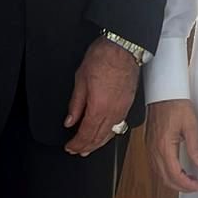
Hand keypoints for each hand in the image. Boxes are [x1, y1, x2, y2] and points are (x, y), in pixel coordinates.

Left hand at [64, 37, 139, 155]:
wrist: (123, 47)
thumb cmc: (103, 57)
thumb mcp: (80, 78)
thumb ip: (75, 103)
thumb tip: (69, 120)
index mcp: (98, 107)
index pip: (86, 134)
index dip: (76, 144)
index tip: (69, 147)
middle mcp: (112, 112)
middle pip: (98, 138)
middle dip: (85, 147)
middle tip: (76, 151)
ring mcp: (122, 109)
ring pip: (109, 135)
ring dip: (98, 144)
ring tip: (88, 149)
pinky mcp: (128, 104)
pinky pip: (118, 126)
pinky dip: (109, 135)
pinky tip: (105, 135)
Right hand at [146, 99, 197, 192]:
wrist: (164, 91)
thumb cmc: (175, 103)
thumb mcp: (190, 124)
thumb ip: (196, 146)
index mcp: (164, 146)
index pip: (175, 175)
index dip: (187, 185)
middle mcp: (154, 149)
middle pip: (165, 178)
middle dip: (181, 187)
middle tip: (195, 186)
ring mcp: (150, 147)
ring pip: (159, 174)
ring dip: (173, 181)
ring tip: (188, 179)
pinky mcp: (150, 143)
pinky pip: (156, 165)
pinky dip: (166, 172)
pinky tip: (176, 169)